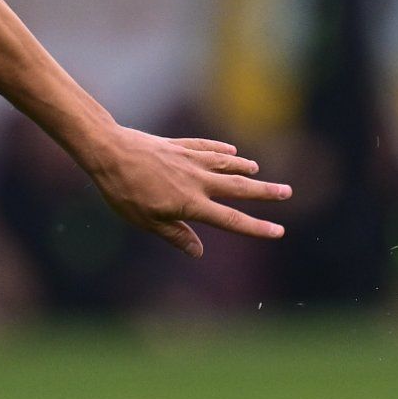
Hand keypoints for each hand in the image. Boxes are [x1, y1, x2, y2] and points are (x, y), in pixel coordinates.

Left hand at [77, 127, 289, 257]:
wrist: (110, 152)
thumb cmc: (124, 192)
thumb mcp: (147, 222)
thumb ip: (176, 235)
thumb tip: (199, 252)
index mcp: (191, 204)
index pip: (231, 219)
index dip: (257, 227)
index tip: (279, 231)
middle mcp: (197, 180)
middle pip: (239, 188)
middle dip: (265, 191)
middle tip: (287, 191)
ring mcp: (190, 160)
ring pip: (226, 164)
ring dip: (244, 168)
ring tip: (257, 171)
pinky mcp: (178, 146)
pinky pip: (206, 147)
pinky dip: (221, 150)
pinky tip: (231, 151)